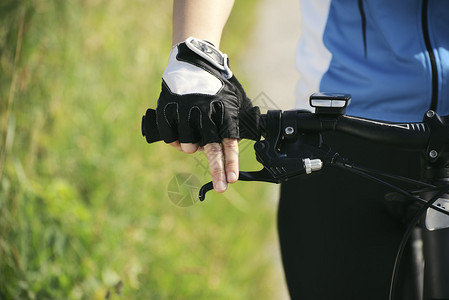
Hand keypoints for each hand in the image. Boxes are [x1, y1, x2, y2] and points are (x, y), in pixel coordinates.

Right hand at [155, 37, 256, 192]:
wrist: (194, 61)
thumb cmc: (218, 86)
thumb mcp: (237, 100)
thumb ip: (242, 120)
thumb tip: (257, 137)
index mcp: (224, 110)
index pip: (229, 141)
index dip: (230, 162)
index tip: (231, 179)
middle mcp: (204, 111)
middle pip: (210, 148)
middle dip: (217, 170)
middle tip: (221, 187)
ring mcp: (184, 110)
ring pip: (187, 145)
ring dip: (191, 146)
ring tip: (194, 134)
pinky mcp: (167, 108)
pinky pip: (169, 136)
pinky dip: (174, 140)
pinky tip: (179, 133)